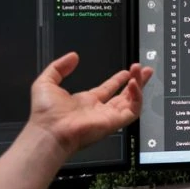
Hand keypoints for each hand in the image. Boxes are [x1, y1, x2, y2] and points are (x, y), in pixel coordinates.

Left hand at [28, 52, 152, 154]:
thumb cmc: (45, 113)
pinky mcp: (114, 123)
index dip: (118, 80)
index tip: (127, 71)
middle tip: (144, 70)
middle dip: (136, 81)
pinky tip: (134, 84)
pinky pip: (133, 111)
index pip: (108, 90)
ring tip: (141, 72)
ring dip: (139, 85)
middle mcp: (99, 110)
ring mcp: (108, 117)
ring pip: (131, 101)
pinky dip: (137, 97)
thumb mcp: (46, 81)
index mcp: (86, 102)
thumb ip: (59, 67)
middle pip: (124, 95)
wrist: (49, 131)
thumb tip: (72, 56)